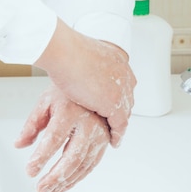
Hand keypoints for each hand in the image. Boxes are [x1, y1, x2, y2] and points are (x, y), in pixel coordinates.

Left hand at [14, 85, 109, 191]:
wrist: (94, 83)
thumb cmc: (68, 92)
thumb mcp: (45, 102)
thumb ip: (31, 125)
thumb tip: (19, 144)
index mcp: (70, 111)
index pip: (54, 139)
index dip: (41, 157)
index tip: (30, 171)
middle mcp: (88, 123)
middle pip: (71, 157)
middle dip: (54, 177)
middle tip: (40, 189)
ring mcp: (99, 134)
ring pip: (82, 165)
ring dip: (65, 182)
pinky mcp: (105, 141)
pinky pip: (91, 165)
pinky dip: (77, 178)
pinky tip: (64, 186)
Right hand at [33, 19, 135, 146]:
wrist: (64, 51)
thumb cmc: (64, 49)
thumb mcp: (80, 53)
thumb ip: (85, 61)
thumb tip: (77, 64)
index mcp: (117, 59)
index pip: (122, 82)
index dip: (116, 95)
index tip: (110, 106)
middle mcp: (123, 73)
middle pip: (126, 98)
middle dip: (120, 111)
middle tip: (113, 124)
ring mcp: (120, 88)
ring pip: (124, 112)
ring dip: (119, 125)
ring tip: (114, 136)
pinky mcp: (113, 103)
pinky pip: (120, 124)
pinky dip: (117, 134)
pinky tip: (114, 141)